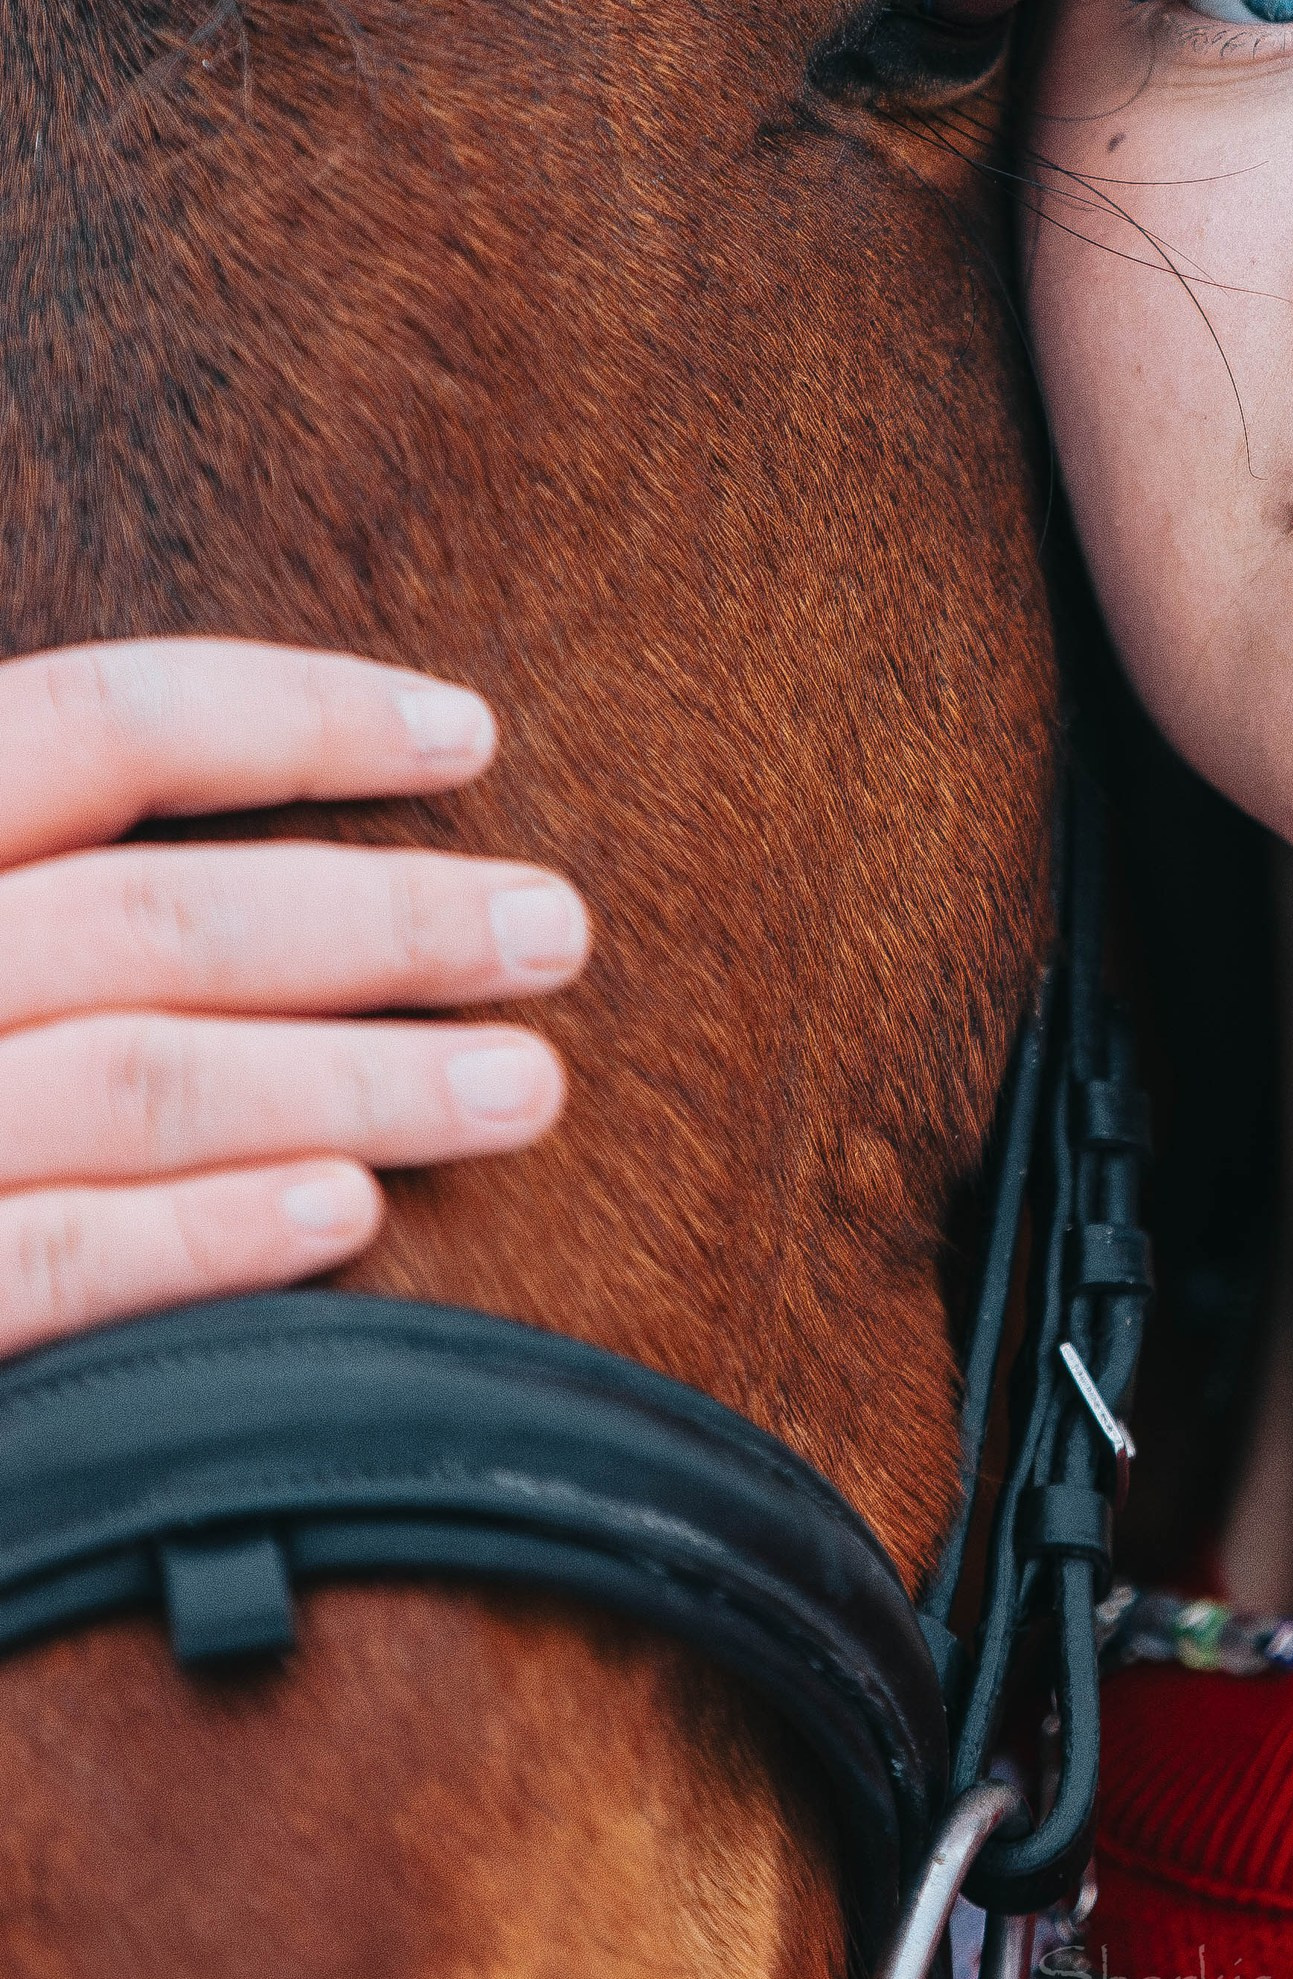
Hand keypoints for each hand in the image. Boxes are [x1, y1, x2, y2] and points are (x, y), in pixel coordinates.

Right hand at [0, 638, 587, 1355]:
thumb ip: (34, 852)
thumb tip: (228, 816)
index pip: (100, 719)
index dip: (295, 713)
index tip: (467, 730)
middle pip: (156, 913)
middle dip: (382, 921)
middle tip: (555, 931)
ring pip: (136, 1079)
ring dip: (357, 1080)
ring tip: (527, 1081)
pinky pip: (40, 1265)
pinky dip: (204, 1239)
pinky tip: (348, 1220)